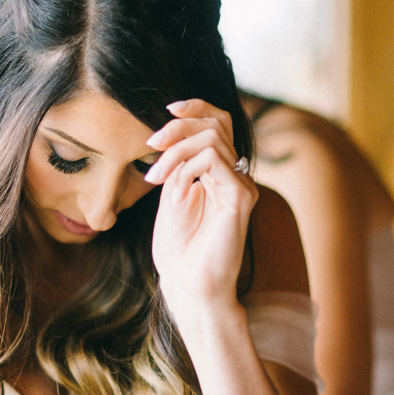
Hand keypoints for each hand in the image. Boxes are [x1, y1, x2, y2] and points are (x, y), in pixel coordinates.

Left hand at [144, 100, 256, 313]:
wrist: (189, 286)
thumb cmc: (179, 250)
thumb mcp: (171, 195)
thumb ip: (177, 164)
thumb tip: (170, 134)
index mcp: (220, 173)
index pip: (218, 123)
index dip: (196, 107)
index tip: (167, 110)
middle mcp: (236, 176)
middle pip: (217, 122)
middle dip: (179, 126)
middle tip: (151, 144)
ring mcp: (242, 186)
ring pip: (212, 138)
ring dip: (175, 152)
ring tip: (155, 178)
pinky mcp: (241, 198)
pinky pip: (213, 161)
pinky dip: (185, 170)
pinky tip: (174, 195)